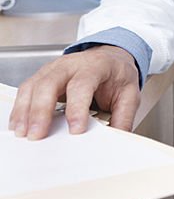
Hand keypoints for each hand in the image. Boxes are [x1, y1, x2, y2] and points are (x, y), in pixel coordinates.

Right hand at [8, 45, 140, 139]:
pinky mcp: (42, 76)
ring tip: (24, 133)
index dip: (77, 108)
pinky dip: (20, 108)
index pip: (82, 85)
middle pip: (50, 83)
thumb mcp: (130, 94)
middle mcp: (71, 64)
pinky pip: (26, 90)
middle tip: (38, 135)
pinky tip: (19, 124)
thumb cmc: (117, 75)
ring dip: (25, 111)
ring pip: (33, 86)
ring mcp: (53, 68)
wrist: (111, 57)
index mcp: (96, 66)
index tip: (76, 130)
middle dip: (41, 110)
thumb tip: (117, 140)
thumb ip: (124, 117)